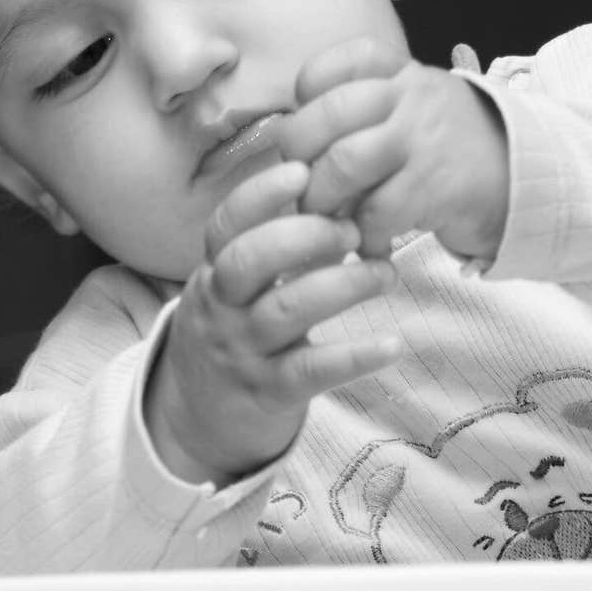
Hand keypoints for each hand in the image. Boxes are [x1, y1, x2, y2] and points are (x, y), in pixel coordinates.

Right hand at [143, 160, 401, 484]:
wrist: (198, 419)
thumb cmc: (234, 331)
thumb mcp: (234, 285)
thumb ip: (271, 243)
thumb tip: (332, 185)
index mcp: (214, 270)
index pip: (226, 223)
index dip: (260, 193)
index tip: (302, 171)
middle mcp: (221, 306)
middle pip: (249, 260)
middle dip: (304, 235)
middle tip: (353, 229)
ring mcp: (243, 350)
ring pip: (285, 311)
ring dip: (342, 285)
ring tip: (387, 274)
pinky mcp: (270, 392)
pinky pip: (313, 371)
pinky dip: (355, 356)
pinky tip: (393, 343)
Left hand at [277, 35, 509, 261]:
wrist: (531, 183)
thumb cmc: (453, 154)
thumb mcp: (415, 114)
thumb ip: (364, 115)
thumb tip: (296, 146)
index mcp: (400, 74)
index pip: (331, 67)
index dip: (303, 102)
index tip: (308, 136)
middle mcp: (412, 95)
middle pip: (326, 114)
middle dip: (298, 160)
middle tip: (302, 191)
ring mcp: (426, 137)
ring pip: (343, 163)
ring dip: (322, 202)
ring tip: (329, 222)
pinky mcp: (439, 184)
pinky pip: (377, 210)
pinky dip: (363, 236)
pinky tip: (369, 246)